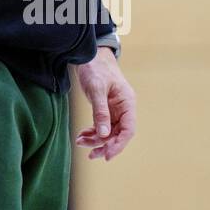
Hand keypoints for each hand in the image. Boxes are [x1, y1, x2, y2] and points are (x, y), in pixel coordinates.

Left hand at [73, 46, 135, 160]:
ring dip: (96, 140)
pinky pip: (101, 125)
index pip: (128, 129)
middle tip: (91, 154)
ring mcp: (115, 109)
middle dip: (104, 144)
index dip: (118, 144)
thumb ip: (100, 111)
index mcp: (128, 103)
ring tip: (81, 142)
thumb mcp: (97, 89)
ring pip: (109, 131)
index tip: (107, 155)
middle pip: (118, 133)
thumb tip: (103, 135)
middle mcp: (124, 108)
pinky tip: (82, 136)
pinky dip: (93, 132)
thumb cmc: (96, 68)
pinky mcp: (105, 108)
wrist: (89, 55)